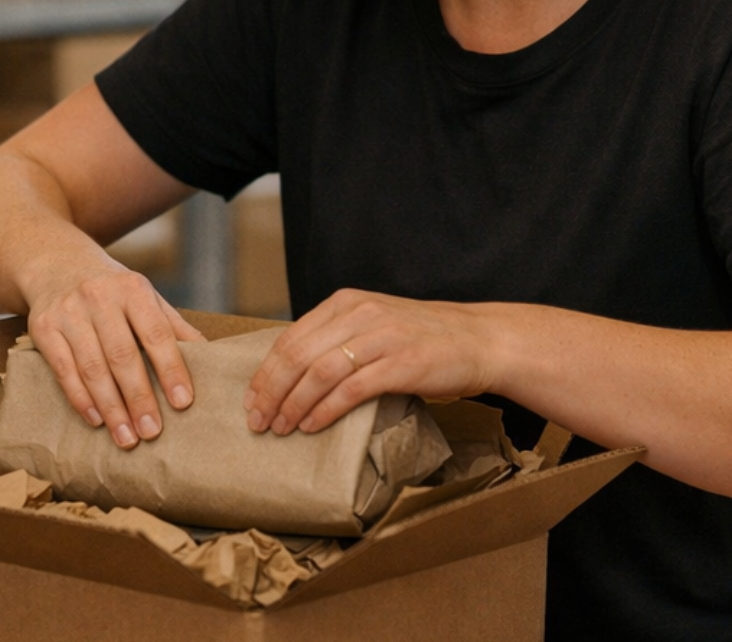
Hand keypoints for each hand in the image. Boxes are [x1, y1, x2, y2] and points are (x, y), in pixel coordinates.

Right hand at [25, 267, 204, 449]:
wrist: (56, 263)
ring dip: (111, 407)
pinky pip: (63, 370)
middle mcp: (98, 296)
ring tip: (126, 437)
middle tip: (152, 431)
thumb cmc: (110, 288)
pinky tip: (96, 420)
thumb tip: (209, 356)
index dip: (170, 369)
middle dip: (139, 398)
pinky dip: (80, 399)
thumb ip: (172, 326)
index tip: (183, 402)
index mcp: (132, 289)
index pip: (156, 333)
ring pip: (92, 367)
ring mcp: (68, 312)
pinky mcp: (43, 328)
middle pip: (122, 355)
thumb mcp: (143, 295)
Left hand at [244, 289, 496, 435]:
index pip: (290, 338)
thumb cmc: (424, 339)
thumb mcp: (375, 324)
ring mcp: (381, 337)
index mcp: (346, 303)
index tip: (251, 400)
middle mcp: (360, 314)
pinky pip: (351, 389)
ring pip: (319, 372)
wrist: (480, 341)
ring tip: (280, 428)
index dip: (265, 372)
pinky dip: (326, 410)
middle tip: (257, 421)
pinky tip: (312, 425)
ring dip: (293, 404)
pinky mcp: (402, 364)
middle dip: (271, 392)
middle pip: (298, 356)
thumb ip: (339, 338)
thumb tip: (294, 375)